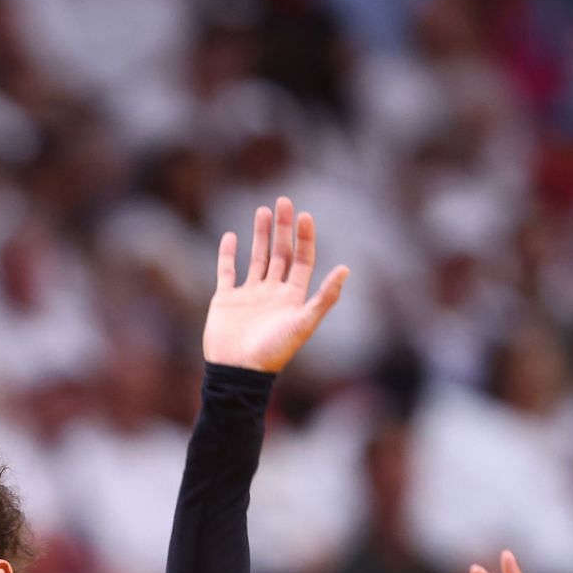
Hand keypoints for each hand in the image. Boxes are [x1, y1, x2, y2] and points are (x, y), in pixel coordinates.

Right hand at [202, 196, 348, 373]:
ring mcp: (249, 295)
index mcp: (292, 297)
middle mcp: (272, 293)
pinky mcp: (225, 300)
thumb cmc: (273, 352)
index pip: (302, 260)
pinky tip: (230, 236)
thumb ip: (324, 297)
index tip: (304, 216)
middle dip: (283, 228)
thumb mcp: (303, 324)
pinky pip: (226, 272)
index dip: (305, 238)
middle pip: (281, 254)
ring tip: (263, 210)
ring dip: (260, 235)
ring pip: (257, 258)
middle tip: (284, 201)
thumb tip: (347, 269)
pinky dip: (227, 254)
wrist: (238, 371)